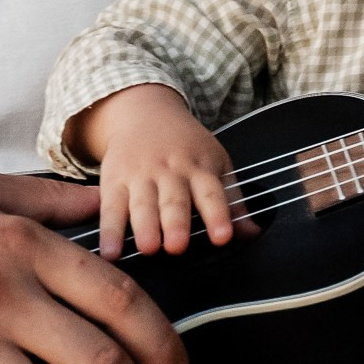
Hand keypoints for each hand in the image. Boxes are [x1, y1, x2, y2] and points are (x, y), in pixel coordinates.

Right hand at [74, 84, 239, 259]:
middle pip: (174, 200)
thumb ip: (233, 199)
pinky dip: (109, 231)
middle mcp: (170, 172)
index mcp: (199, 168)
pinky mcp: (113, 181)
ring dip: (144, 226)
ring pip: (142, 204)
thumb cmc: (186, 146)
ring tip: (148, 248)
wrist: (143, 112)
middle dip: (176, 222)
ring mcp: (140, 176)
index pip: (212, 193)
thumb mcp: (215, 163)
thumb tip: (253, 233)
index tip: (223, 236)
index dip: (219, 214)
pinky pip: (111, 208)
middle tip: (178, 246)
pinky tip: (109, 251)